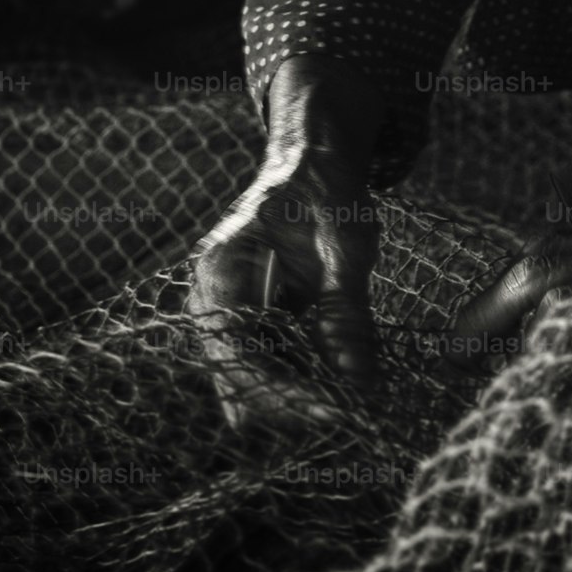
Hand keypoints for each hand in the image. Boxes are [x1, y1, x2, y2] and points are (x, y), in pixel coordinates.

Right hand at [186, 136, 381, 433]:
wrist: (313, 163)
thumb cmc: (324, 192)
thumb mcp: (345, 248)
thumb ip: (347, 316)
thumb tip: (360, 385)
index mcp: (222, 272)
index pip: (240, 356)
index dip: (284, 394)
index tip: (338, 409)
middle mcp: (211, 298)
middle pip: (241, 377)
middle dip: (293, 400)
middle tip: (352, 408)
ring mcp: (226, 312)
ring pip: (254, 378)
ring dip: (299, 391)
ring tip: (352, 395)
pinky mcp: (249, 319)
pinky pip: (270, 362)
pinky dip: (302, 374)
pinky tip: (339, 375)